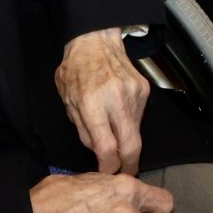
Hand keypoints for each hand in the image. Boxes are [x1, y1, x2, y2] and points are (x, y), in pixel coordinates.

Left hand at [56, 28, 149, 174]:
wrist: (96, 40)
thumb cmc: (77, 69)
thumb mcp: (68, 101)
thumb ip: (83, 130)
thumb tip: (99, 153)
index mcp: (92, 103)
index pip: (106, 147)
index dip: (108, 166)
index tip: (106, 172)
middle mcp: (116, 99)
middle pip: (132, 146)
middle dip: (129, 165)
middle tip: (124, 172)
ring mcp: (134, 94)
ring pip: (137, 132)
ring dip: (127, 141)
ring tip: (115, 135)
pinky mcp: (144, 90)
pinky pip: (139, 117)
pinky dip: (130, 123)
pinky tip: (119, 115)